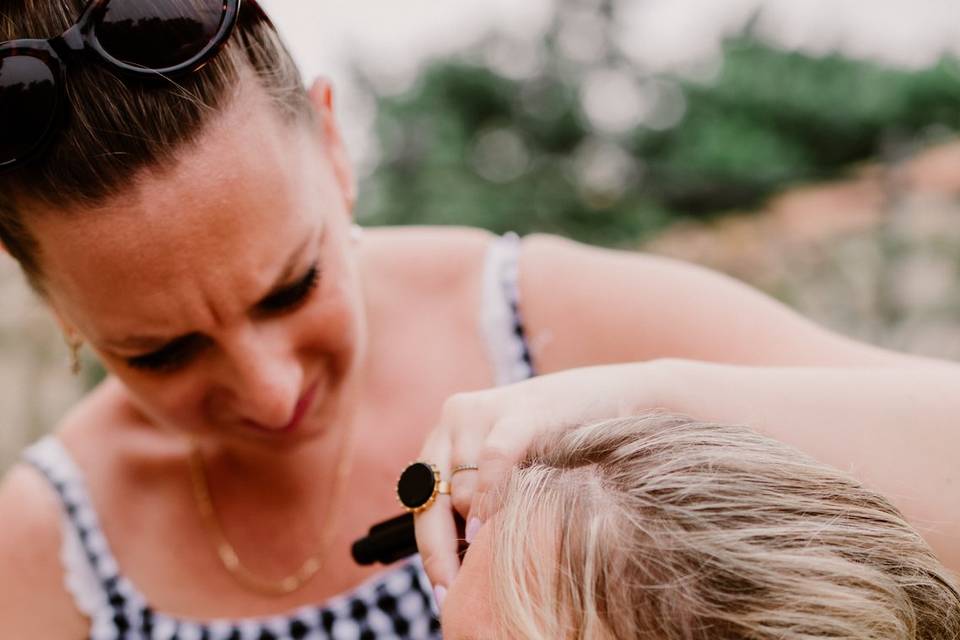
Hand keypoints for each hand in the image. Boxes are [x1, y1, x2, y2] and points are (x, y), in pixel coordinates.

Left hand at [414, 361, 667, 588]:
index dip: (430, 551)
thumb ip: (484, 504)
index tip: (441, 594)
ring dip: (476, 525)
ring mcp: (482, 411)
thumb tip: (464, 567)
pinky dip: (490, 496)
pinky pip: (493, 460)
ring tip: (494, 563)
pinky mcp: (518, 410)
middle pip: (431, 498)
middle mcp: (453, 419)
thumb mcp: (515, 473)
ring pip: (461, 486)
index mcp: (446, 436)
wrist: (614, 399)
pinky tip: (488, 527)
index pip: (422, 501)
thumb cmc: (563, 444)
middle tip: (455, 593)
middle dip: (442, 551)